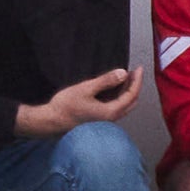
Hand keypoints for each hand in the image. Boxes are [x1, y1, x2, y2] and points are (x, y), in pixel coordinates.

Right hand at [18, 65, 140, 136]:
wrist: (51, 122)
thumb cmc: (66, 106)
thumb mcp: (86, 89)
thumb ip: (105, 81)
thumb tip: (123, 73)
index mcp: (110, 112)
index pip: (131, 95)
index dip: (137, 80)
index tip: (139, 68)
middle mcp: (111, 119)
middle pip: (131, 102)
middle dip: (134, 86)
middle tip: (134, 72)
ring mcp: (105, 121)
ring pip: (123, 106)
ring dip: (126, 92)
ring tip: (125, 77)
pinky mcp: (98, 120)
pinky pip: (115, 108)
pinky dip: (119, 97)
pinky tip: (113, 88)